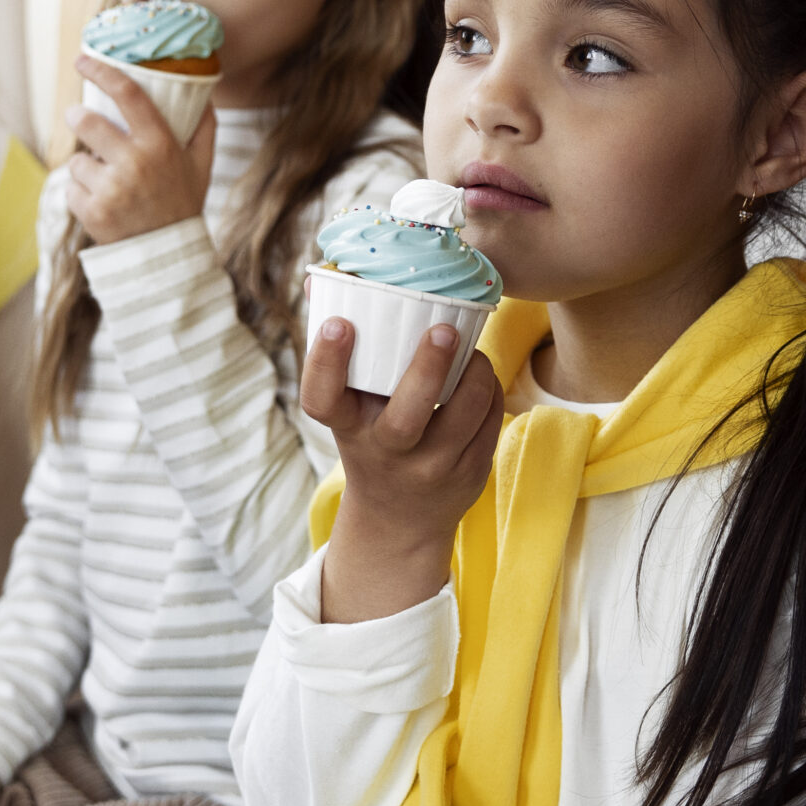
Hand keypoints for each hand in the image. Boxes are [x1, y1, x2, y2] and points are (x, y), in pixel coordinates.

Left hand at [63, 55, 216, 245]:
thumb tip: (205, 93)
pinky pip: (70, 188)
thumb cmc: (183, 203)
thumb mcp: (202, 164)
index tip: (83, 60)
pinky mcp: (92, 212)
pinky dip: (80, 192)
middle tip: (77, 117)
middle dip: (76, 116)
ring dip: (84, 165)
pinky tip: (100, 202)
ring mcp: (111, 189)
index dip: (101, 71)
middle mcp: (134, 163)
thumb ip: (204, 127)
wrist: (169, 258)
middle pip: (85, 121)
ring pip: (76, 160)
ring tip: (103, 179)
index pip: (127, 95)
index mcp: (160, 144)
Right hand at [301, 315, 504, 623]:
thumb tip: (317, 284)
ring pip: (463, 414)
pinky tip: (479, 375)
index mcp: (348, 429)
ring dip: (475, 372)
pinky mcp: (470, 472)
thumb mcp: (347, 411)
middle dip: (428, 369)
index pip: (323, 400)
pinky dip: (489, 390)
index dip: (327, 361)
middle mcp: (387, 453)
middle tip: (442, 329)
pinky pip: (489, 421)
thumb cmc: (369, 439)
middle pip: (407, 416)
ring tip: (468, 348)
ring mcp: (432, 467)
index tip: (339, 322)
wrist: (398, 520)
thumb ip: (338, 353)